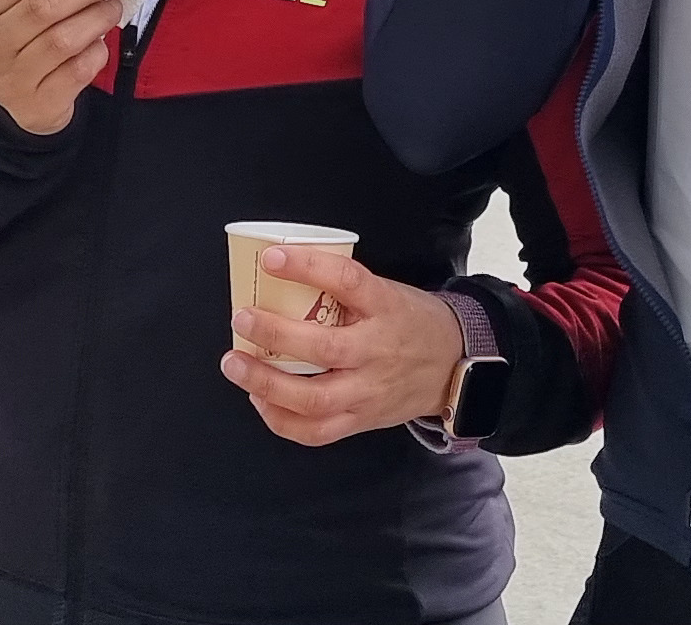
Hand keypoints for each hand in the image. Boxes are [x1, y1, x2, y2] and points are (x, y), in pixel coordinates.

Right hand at [0, 0, 128, 137]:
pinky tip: (101, 42)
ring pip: (62, 39)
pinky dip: (96, 52)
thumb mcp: (18, 7)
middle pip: (43, 6)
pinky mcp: (37, 105)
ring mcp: (11, 79)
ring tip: (115, 5)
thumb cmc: (25, 39)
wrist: (18, 102)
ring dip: (97, 16)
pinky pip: (76, 71)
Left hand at [221, 249, 465, 445]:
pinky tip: (259, 400)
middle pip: (323, 349)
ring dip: (266, 384)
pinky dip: (281, 420)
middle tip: (242, 318)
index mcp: (386, 309)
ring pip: (313, 399)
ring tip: (235, 365)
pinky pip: (316, 432)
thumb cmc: (411, 323)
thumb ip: (345, 290)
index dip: (307, 267)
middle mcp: (377, 352)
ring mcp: (368, 393)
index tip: (270, 258)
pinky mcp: (361, 421)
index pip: (347, 281)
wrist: (455, 368)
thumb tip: (281, 275)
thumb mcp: (389, 294)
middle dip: (274, 334)